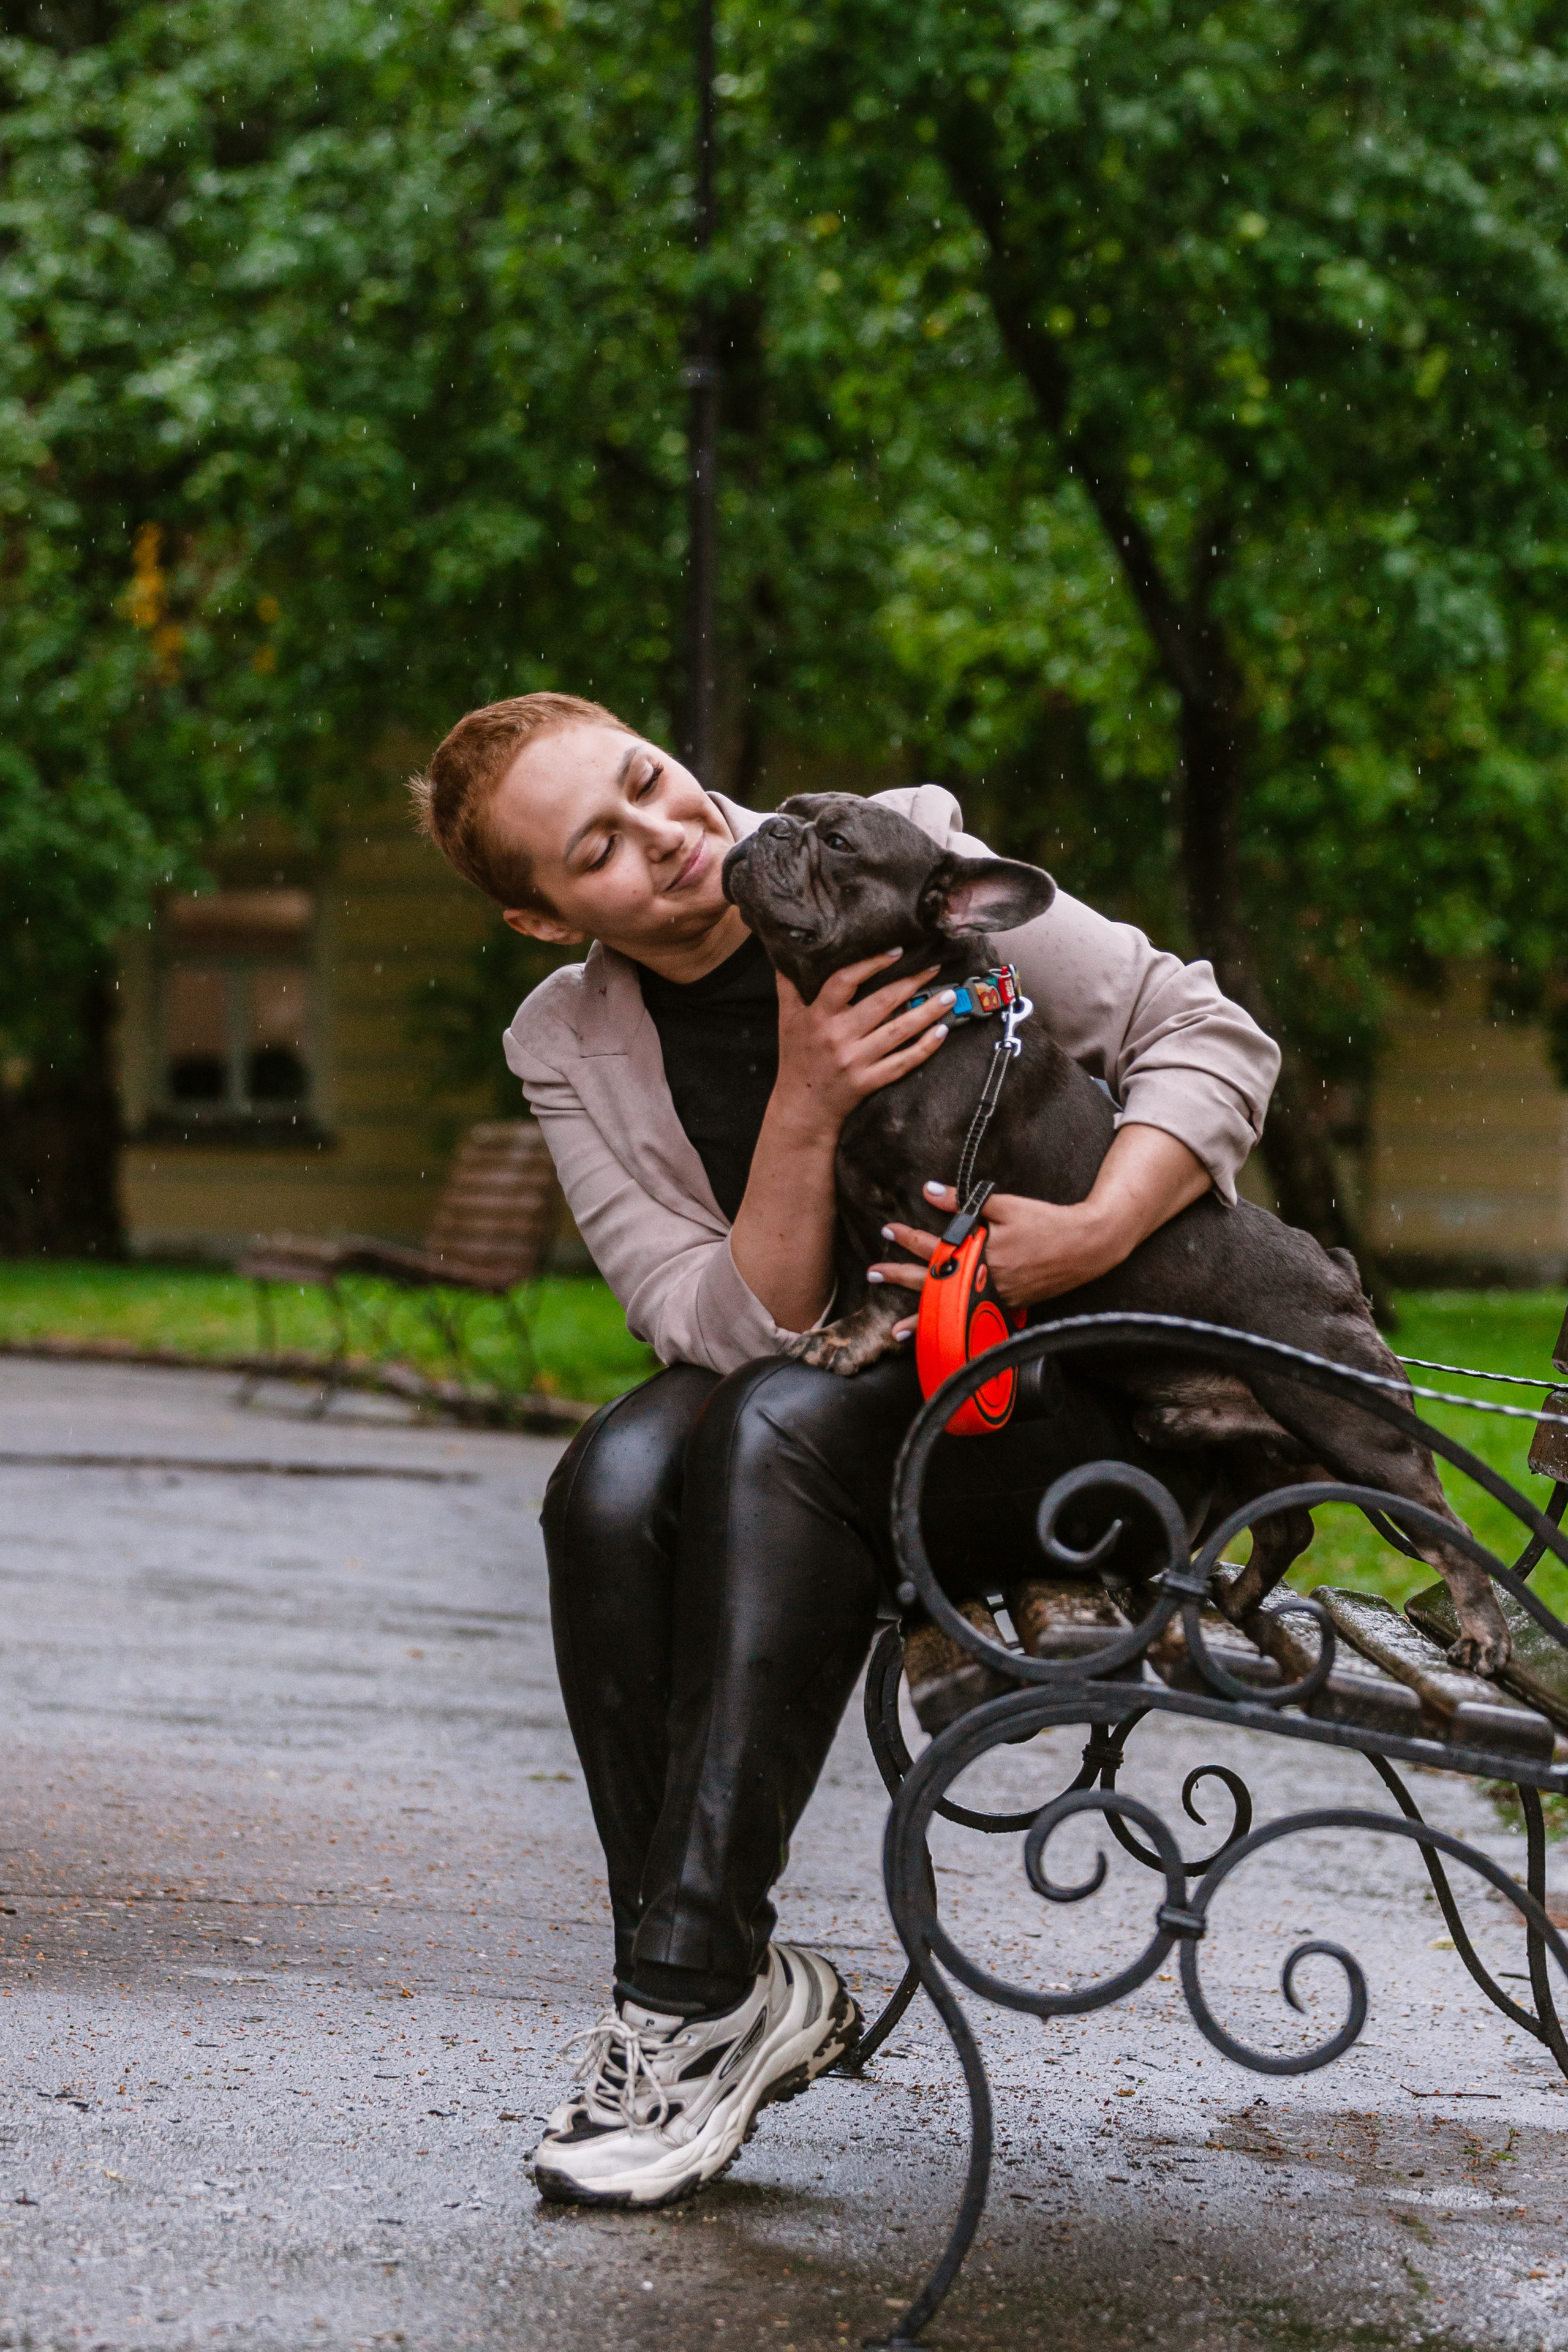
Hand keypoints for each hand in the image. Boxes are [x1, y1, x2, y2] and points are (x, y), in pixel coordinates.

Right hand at [771, 951, 953, 1142]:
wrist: (802, 1107)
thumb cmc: (796, 1058)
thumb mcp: (786, 1018)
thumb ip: (788, 985)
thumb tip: (786, 953)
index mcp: (818, 1016)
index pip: (845, 981)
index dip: (872, 963)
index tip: (897, 950)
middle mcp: (838, 1037)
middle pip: (881, 1003)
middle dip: (911, 982)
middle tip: (935, 967)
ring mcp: (855, 1061)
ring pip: (898, 1032)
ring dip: (927, 1012)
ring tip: (949, 996)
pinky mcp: (869, 1081)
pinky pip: (902, 1062)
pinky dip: (924, 1048)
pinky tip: (942, 1032)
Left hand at [865, 1126, 1211, 1332]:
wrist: (1088, 1245)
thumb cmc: (1047, 1222)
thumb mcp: (1006, 1205)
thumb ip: (964, 1202)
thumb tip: (929, 1191)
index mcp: (983, 1252)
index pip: (936, 1246)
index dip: (909, 1238)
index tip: (888, 1230)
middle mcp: (987, 1279)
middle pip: (935, 1283)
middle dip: (900, 1279)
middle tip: (873, 1274)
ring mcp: (999, 1297)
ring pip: (954, 1310)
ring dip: (924, 1320)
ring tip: (897, 1332)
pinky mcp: (1011, 1306)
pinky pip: (975, 1316)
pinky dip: (956, 1325)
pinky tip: (941, 1336)